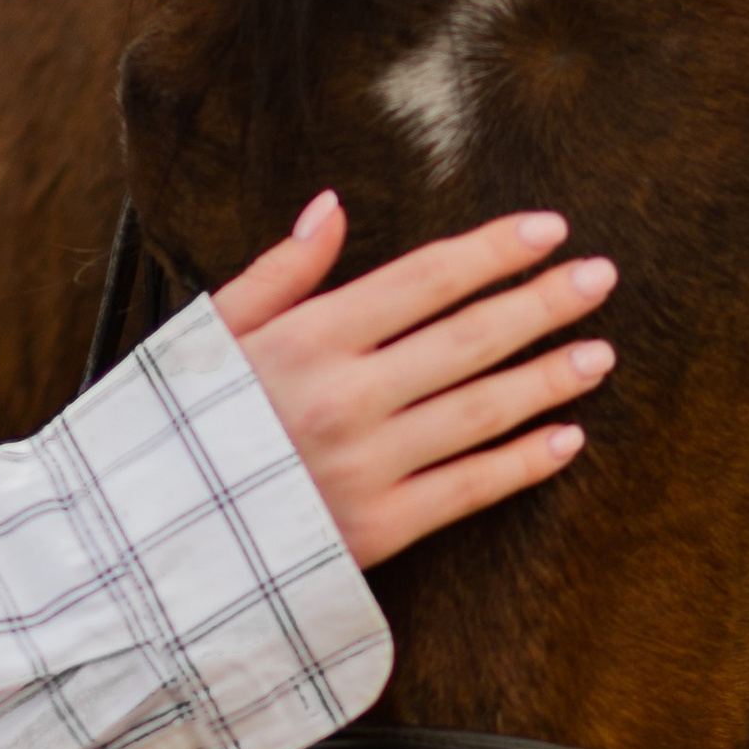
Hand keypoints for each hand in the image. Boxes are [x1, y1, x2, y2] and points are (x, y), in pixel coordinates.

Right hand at [213, 192, 614, 571]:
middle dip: (543, 303)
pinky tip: (567, 439)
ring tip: (600, 354)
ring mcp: (365, 466)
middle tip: (601, 278)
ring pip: (480, 411)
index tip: (549, 230)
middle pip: (469, 338)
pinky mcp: (375, 531)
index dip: (494, 251)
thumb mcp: (210, 336)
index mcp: (305, 340)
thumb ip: (278, 272)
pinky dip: (522, 464)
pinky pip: (467, 490)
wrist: (148, 541)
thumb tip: (332, 206)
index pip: (424, 280)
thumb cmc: (179, 429)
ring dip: (548, 379)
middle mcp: (345, 397)